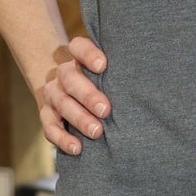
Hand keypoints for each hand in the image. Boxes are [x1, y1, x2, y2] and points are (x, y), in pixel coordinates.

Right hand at [36, 36, 110, 155]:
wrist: (67, 87)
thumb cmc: (99, 80)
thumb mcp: (106, 71)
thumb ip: (119, 71)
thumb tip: (147, 82)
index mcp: (77, 57)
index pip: (78, 47)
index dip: (88, 54)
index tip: (103, 65)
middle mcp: (63, 74)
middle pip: (70, 79)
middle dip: (88, 96)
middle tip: (106, 110)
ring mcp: (53, 95)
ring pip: (62, 104)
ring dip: (80, 119)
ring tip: (97, 131)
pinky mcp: (47, 115)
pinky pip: (50, 127)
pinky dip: (62, 139)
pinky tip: (78, 148)